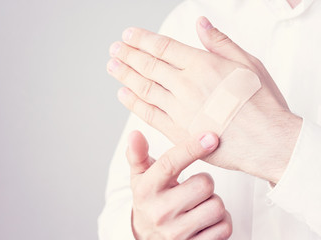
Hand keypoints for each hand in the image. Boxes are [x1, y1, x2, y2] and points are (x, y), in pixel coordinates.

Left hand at [107, 17, 301, 183]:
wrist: (267, 141)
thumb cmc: (262, 103)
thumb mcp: (248, 63)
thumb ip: (221, 42)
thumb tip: (201, 23)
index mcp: (203, 65)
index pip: (163, 47)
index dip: (142, 40)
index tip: (128, 36)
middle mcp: (186, 85)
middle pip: (149, 66)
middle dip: (129, 55)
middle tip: (114, 49)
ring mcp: (180, 109)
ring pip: (145, 88)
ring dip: (126, 76)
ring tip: (113, 66)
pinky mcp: (178, 132)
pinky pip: (149, 115)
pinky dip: (134, 103)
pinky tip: (123, 94)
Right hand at [127, 130, 231, 239]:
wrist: (146, 236)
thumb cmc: (149, 199)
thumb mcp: (140, 176)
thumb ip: (138, 153)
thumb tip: (135, 133)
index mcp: (146, 189)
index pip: (170, 164)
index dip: (192, 148)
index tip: (211, 137)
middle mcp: (160, 212)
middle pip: (204, 184)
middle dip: (205, 182)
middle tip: (194, 186)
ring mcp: (177, 233)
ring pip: (217, 206)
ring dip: (214, 202)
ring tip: (199, 203)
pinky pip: (224, 227)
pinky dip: (221, 221)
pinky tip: (206, 220)